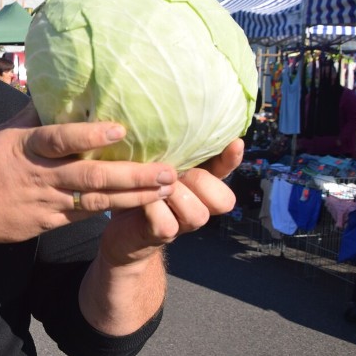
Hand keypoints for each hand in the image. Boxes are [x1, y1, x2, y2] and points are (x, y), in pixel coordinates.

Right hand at [0, 104, 176, 248]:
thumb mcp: (6, 132)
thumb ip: (36, 112)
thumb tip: (61, 85)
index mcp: (27, 148)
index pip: (60, 140)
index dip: (90, 136)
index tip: (121, 128)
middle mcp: (42, 176)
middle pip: (91, 177)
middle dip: (132, 175)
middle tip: (168, 169)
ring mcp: (49, 203)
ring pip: (97, 202)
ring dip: (135, 196)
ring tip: (167, 188)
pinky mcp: (53, 222)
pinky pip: (88, 216)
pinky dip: (116, 210)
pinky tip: (144, 204)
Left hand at [98, 139, 243, 266]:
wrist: (119, 230)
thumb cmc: (137, 188)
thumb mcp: (151, 164)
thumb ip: (165, 149)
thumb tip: (166, 119)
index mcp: (199, 181)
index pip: (225, 169)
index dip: (231, 158)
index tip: (235, 143)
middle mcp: (198, 203)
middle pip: (223, 199)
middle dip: (200, 182)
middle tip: (174, 173)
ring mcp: (184, 223)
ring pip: (198, 214)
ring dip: (175, 196)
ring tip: (154, 187)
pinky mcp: (164, 235)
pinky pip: (167, 224)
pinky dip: (152, 210)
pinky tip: (139, 201)